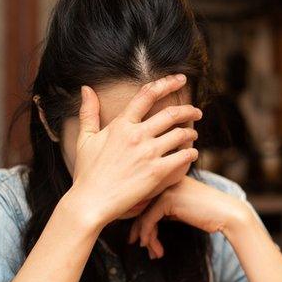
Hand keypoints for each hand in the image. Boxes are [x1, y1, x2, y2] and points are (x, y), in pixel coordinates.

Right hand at [67, 75, 202, 228]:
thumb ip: (88, 112)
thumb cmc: (87, 172)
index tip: (180, 79)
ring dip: (191, 133)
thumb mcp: (85, 139)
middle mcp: (136, 135)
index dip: (166, 83)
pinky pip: (182, 157)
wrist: (91, 202)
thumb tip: (86, 88)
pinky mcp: (156, 172)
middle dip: (189, 110)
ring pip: (180, 134)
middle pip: (171, 114)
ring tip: (193, 135)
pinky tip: (192, 154)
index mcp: (121, 124)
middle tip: (197, 111)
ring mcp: (148, 153)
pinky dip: (191, 153)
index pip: (147, 95)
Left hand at [128, 176, 253, 258]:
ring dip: (147, 237)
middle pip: (142, 207)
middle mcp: (165, 180)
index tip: (139, 238)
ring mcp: (166, 188)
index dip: (140, 220)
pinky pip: (149, 219)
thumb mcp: (183, 209)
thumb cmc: (209, 214)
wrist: (228, 214)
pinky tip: (152, 247)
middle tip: (141, 246)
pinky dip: (147, 235)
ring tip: (153, 254)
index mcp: (169, 179)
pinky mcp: (168, 199)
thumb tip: (146, 225)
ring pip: (144, 215)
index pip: (146, 200)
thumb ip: (167, 211)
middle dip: (139, 230)